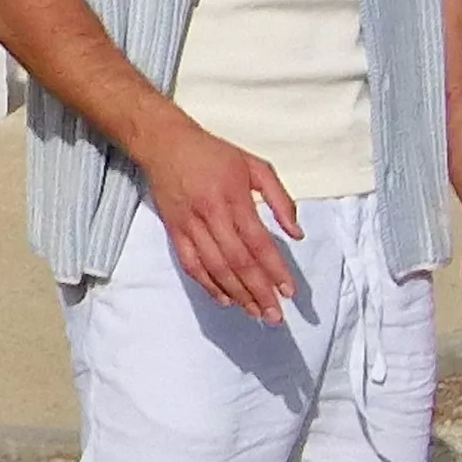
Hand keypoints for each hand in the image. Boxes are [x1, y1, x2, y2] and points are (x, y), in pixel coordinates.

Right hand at [136, 125, 301, 322]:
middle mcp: (211, 215)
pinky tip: (224, 299)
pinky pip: (191, 265)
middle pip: (238, 262)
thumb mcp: (255, 166)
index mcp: (234, 197)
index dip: (274, 269)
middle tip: (275, 316)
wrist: (165, 144)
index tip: (289, 292)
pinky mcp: (174, 232)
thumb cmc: (215, 154)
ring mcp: (190, 226)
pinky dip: (207, 285)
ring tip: (255, 313)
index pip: (257, 242)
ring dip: (237, 294)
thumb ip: (280, 198)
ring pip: (215, 268)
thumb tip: (296, 233)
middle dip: (259, 292)